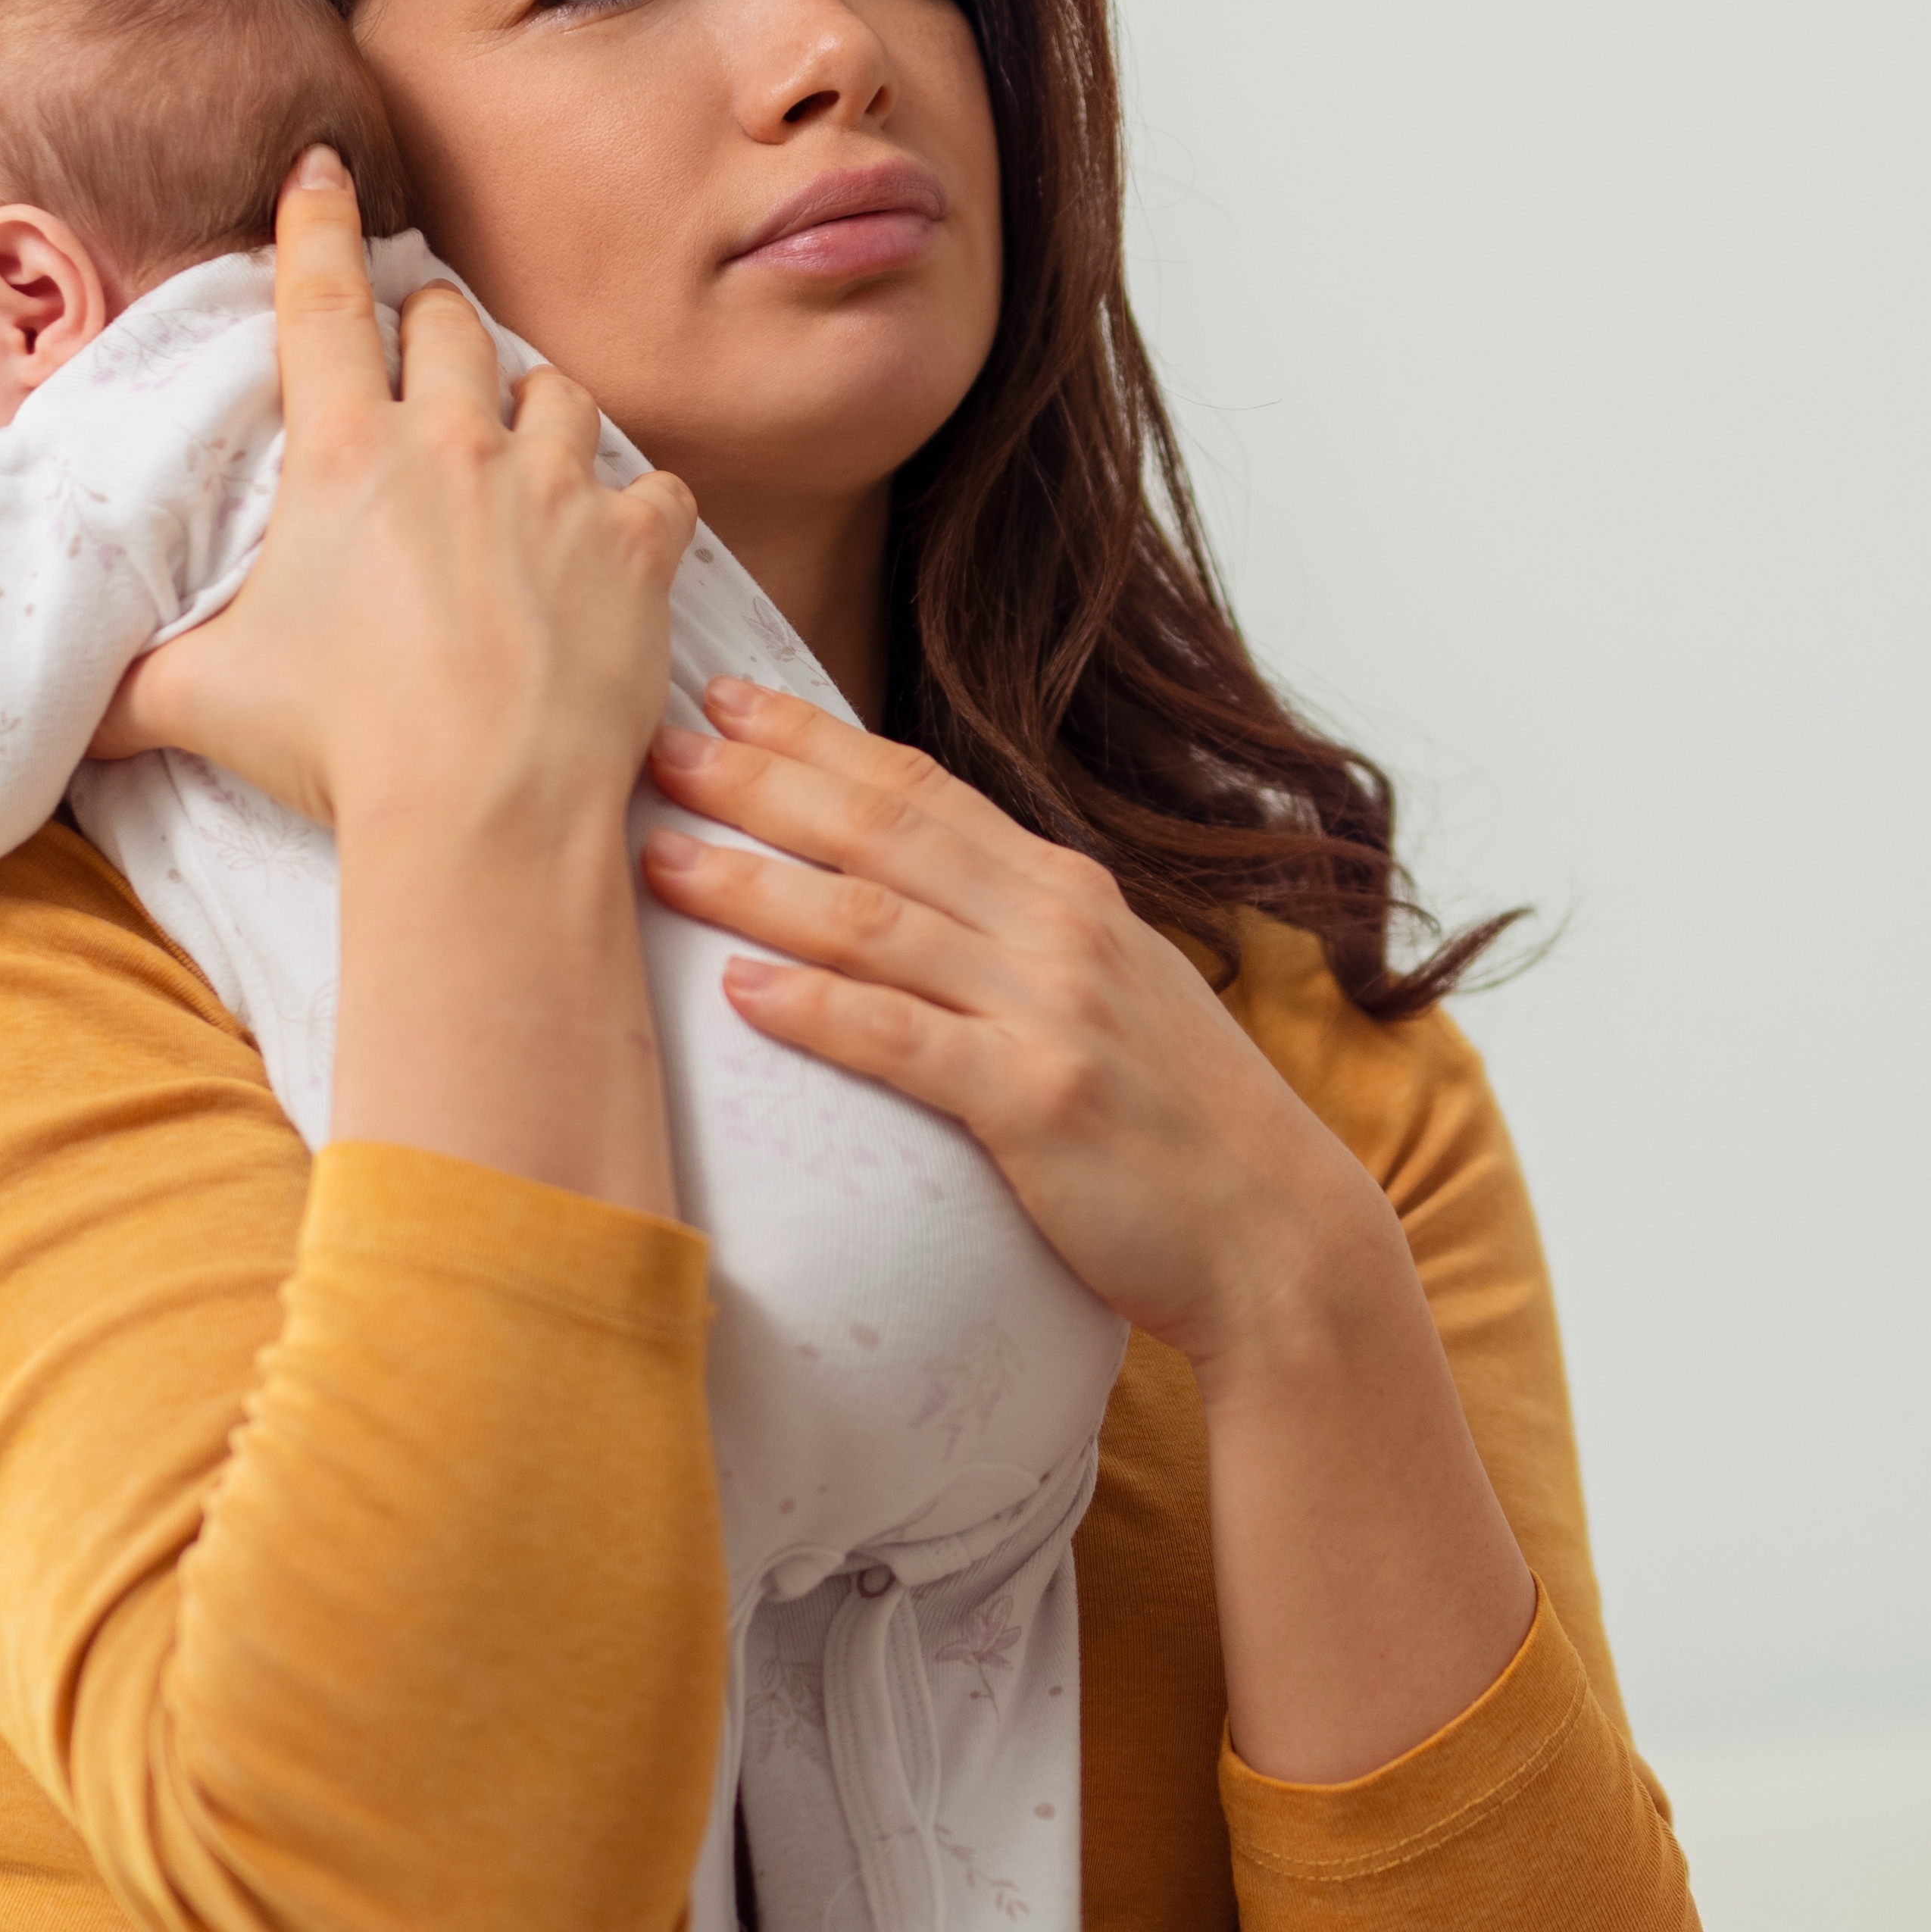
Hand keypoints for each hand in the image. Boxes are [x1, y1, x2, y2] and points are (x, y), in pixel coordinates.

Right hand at [93, 151, 697, 841]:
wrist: (481, 811)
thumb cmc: (337, 749)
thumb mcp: (201, 703)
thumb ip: (128, 689)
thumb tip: (61, 720)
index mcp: (344, 455)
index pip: (321, 300)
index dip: (316, 224)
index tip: (323, 170)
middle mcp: (455, 446)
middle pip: (453, 326)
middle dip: (438, 321)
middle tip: (432, 344)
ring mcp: (556, 490)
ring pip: (558, 392)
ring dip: (537, 408)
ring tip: (526, 441)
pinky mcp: (637, 549)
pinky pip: (659, 489)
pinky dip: (641, 505)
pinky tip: (625, 532)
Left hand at [640, 681, 1406, 1371]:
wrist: (1275, 1233)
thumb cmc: (1177, 1123)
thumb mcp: (1109, 988)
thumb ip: (1017, 932)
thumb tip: (915, 894)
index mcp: (1067, 890)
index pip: (920, 786)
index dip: (815, 738)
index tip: (724, 699)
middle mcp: (1056, 927)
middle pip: (881, 831)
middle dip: (761, 783)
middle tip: (655, 749)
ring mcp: (1050, 1009)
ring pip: (873, 922)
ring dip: (758, 885)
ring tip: (661, 860)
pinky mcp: (1037, 1100)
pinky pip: (904, 1042)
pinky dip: (817, 1011)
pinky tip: (739, 993)